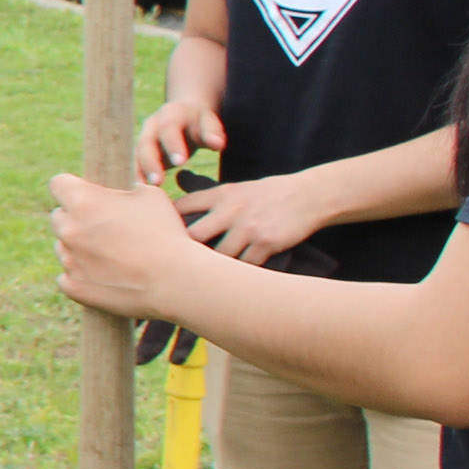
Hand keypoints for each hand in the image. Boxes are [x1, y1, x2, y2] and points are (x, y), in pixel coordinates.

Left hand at [49, 173, 205, 319]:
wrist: (175, 280)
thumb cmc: (165, 233)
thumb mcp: (149, 195)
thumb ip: (122, 190)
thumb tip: (114, 193)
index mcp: (84, 201)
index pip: (58, 184)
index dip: (72, 187)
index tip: (84, 194)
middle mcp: (69, 229)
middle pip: (58, 216)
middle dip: (75, 217)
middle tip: (102, 226)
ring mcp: (69, 261)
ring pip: (63, 247)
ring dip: (78, 247)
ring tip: (110, 253)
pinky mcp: (73, 287)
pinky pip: (67, 276)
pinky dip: (81, 275)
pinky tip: (104, 275)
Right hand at [137, 96, 224, 184]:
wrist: (183, 114)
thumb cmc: (199, 123)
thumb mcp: (209, 123)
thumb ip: (212, 133)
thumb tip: (217, 144)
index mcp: (171, 114)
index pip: (169, 128)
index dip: (173, 145)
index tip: (181, 162)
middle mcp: (152, 125)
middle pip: (146, 143)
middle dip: (151, 163)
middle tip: (158, 182)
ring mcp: (143, 138)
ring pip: (137, 156)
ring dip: (140, 173)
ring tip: (146, 190)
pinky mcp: (140, 152)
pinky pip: (134, 165)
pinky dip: (136, 177)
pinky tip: (140, 193)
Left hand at [180, 170, 334, 266]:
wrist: (309, 196)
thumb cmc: (269, 195)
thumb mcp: (238, 190)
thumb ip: (212, 202)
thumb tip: (180, 215)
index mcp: (222, 195)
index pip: (183, 206)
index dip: (168, 222)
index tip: (160, 237)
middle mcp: (231, 210)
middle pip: (193, 236)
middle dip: (184, 251)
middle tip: (178, 265)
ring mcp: (248, 228)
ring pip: (218, 256)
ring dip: (213, 267)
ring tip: (205, 277)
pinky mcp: (265, 244)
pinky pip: (244, 266)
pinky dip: (239, 273)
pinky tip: (234, 278)